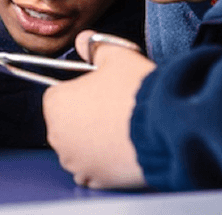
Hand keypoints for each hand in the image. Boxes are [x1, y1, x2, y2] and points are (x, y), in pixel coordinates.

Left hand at [44, 30, 155, 188]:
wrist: (166, 126)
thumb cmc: (137, 90)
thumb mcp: (117, 55)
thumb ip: (95, 46)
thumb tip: (84, 41)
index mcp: (56, 103)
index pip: (58, 94)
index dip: (80, 91)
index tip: (98, 91)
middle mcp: (57, 135)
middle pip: (66, 122)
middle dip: (84, 116)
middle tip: (113, 108)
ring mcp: (74, 160)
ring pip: (78, 147)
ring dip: (92, 141)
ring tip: (120, 129)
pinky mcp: (93, 179)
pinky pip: (90, 169)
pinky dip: (101, 162)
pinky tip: (120, 150)